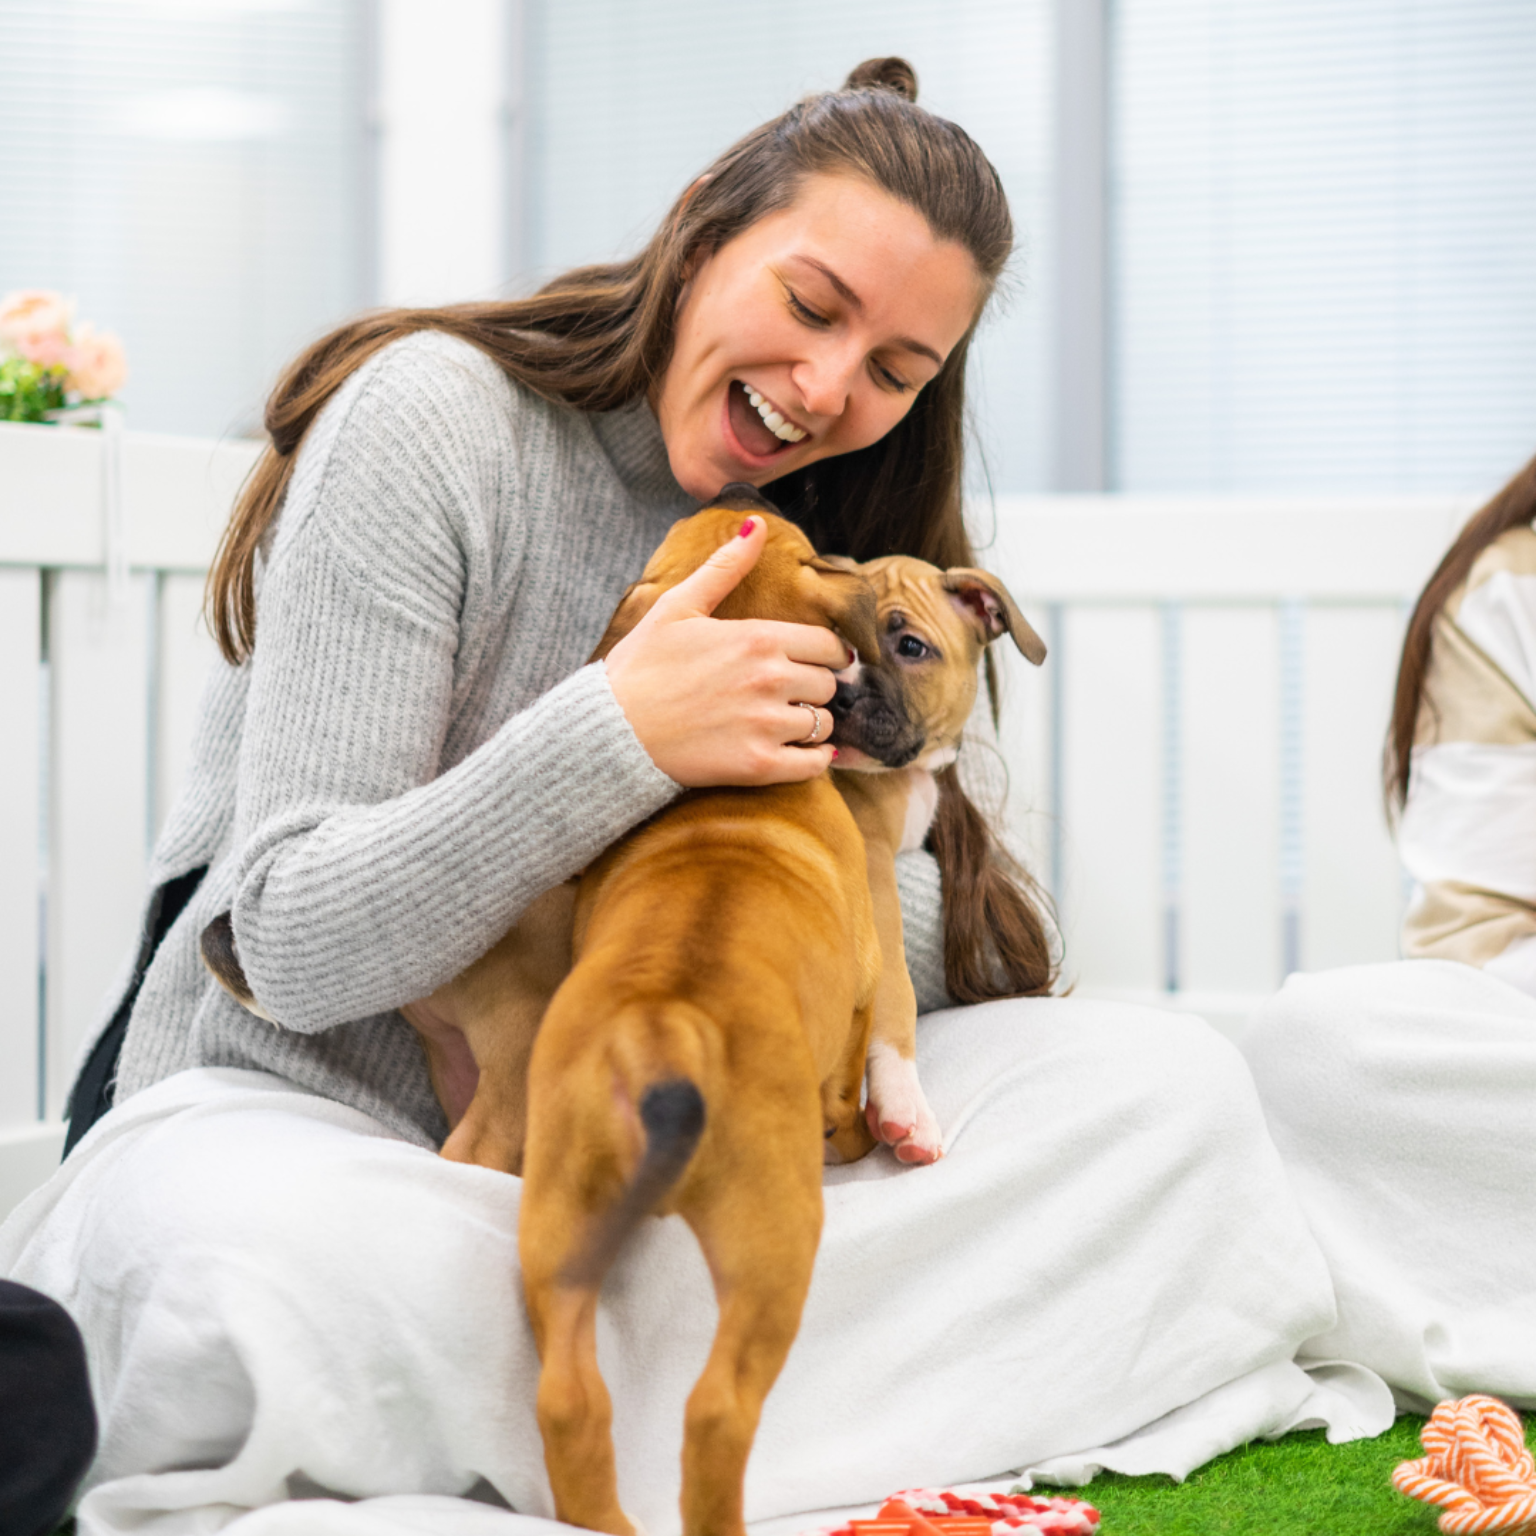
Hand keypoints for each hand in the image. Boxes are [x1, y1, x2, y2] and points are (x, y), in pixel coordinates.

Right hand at [604, 516, 846, 786]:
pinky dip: (815, 759)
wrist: (609, 731)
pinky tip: (800, 753)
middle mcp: (770, 679)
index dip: (825, 655)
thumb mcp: (678, 606)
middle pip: (827, 685)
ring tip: (785, 723)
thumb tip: (757, 524)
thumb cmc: (640, 667)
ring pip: (823, 723)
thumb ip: (724, 567)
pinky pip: (813, 764)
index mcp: (757, 638)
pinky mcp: (758, 765)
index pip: (828, 646)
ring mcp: (766, 724)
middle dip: (812, 688)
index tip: (813, 662)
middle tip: (791, 694)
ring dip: (811, 724)